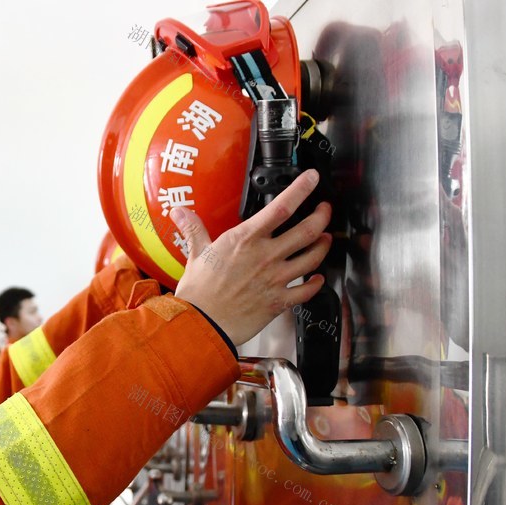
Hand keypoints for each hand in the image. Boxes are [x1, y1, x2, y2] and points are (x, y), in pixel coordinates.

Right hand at [172, 169, 332, 345]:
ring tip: (325, 239)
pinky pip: (308, 290)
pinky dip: (316, 283)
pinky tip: (317, 279)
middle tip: (325, 210)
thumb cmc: (198, 292)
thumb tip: (180, 212)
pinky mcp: (279, 301)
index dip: (301, 189)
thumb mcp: (195, 254)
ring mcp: (276, 279)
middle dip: (322, 216)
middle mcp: (266, 256)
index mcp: (245, 240)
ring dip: (323, 246)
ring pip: (313, 257)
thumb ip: (194, 229)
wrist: (201, 324)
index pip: (281, 207)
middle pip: (308, 230)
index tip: (311, 179)